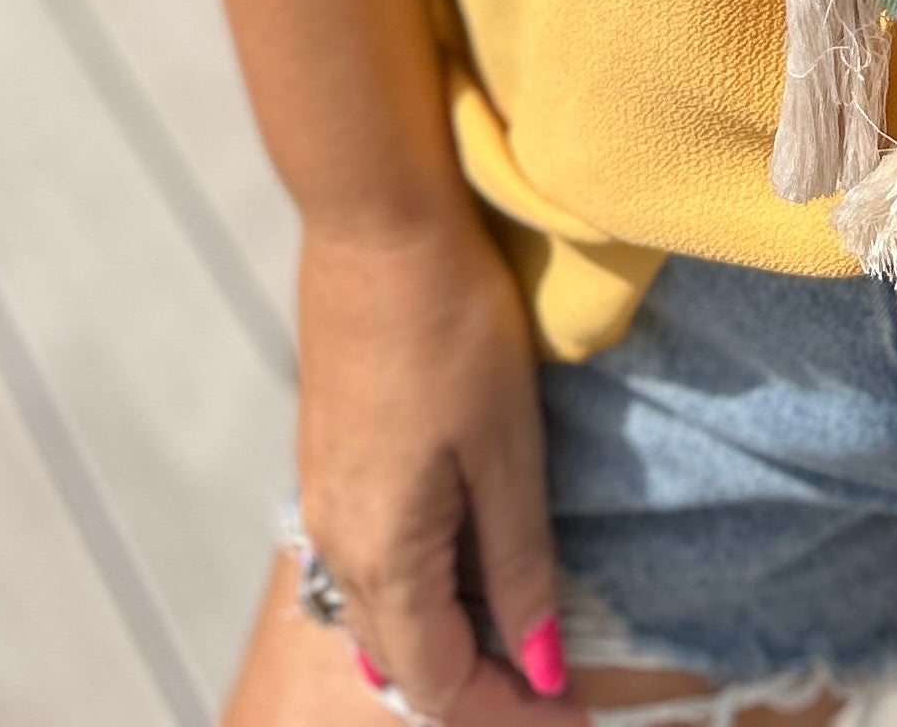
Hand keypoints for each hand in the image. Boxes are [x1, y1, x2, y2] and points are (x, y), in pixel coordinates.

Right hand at [290, 202, 578, 722]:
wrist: (376, 220)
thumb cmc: (451, 325)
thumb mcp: (507, 450)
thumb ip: (520, 565)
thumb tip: (540, 665)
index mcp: (383, 553)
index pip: (437, 686)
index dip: (509, 714)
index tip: (572, 712)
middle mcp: (338, 542)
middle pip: (402, 663)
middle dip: (477, 691)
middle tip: (555, 684)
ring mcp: (324, 497)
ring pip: (381, 614)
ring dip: (446, 641)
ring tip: (521, 629)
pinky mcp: (330, 455)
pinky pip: (368, 561)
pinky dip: (420, 590)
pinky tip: (468, 560)